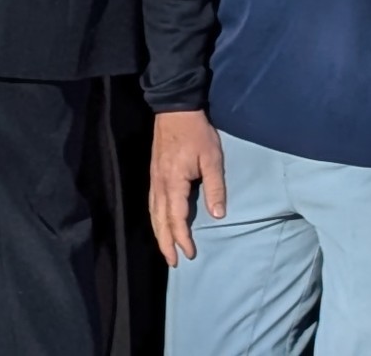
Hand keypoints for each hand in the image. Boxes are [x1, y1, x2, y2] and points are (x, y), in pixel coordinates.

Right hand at [149, 109, 225, 265]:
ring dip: (158, 232)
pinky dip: (155, 217)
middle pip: (159, 219)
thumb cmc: (197, 134)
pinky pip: (152, 202)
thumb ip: (215, 188)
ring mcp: (154, 177)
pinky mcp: (154, 172)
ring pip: (152, 211)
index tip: (190, 254)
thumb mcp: (212, 159)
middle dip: (165, 242)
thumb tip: (218, 216)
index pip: (176, 217)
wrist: (175, 109)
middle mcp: (159, 183)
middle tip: (173, 262)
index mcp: (173, 182)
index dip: (182, 237)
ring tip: (165, 248)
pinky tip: (159, 222)